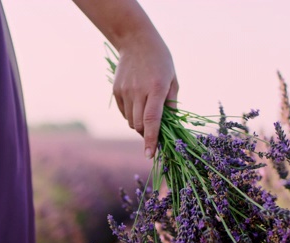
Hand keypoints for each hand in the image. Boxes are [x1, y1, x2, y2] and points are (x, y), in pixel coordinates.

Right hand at [112, 35, 177, 158]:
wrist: (136, 41)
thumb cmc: (161, 61)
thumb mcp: (173, 80)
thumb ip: (172, 104)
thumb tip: (170, 128)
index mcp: (157, 88)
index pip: (152, 120)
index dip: (152, 139)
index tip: (150, 154)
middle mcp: (139, 91)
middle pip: (140, 125)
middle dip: (148, 134)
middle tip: (156, 134)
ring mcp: (125, 91)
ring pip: (131, 121)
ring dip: (140, 125)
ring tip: (148, 114)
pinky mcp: (117, 91)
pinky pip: (125, 113)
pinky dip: (132, 115)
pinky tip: (138, 105)